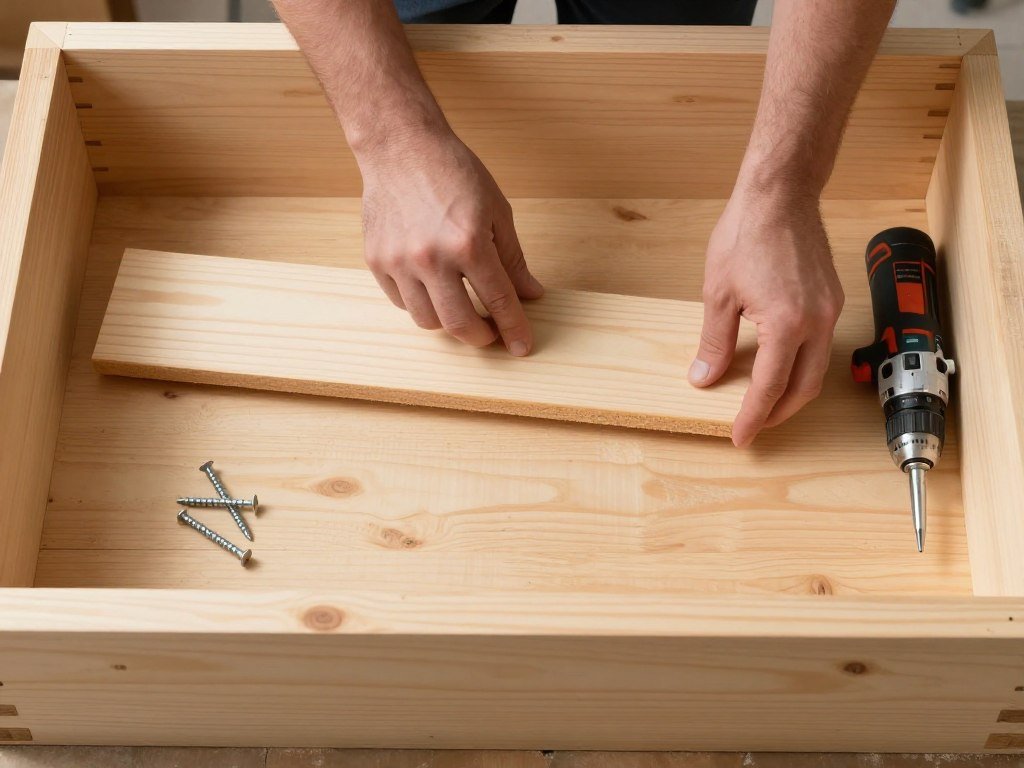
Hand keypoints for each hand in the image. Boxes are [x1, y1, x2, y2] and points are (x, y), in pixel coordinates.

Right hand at [358, 128, 543, 354]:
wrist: (400, 147)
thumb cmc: (453, 173)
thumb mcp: (497, 211)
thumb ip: (513, 259)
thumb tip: (530, 294)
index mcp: (468, 243)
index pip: (499, 301)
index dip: (514, 329)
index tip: (522, 347)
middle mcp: (431, 258)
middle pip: (460, 324)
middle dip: (481, 336)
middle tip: (491, 333)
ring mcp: (399, 261)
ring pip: (427, 320)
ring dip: (449, 322)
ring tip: (460, 306)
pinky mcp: (376, 261)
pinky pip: (401, 303)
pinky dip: (421, 304)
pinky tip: (433, 288)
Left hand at [690, 188, 844, 446]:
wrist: (780, 195)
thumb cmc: (746, 234)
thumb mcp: (718, 293)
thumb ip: (713, 342)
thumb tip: (703, 378)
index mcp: (787, 324)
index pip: (769, 387)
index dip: (753, 416)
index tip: (741, 437)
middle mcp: (817, 321)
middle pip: (804, 387)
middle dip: (778, 413)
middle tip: (753, 425)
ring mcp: (830, 309)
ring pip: (818, 369)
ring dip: (793, 391)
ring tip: (766, 402)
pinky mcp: (832, 298)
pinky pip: (822, 345)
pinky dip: (803, 364)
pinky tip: (781, 365)